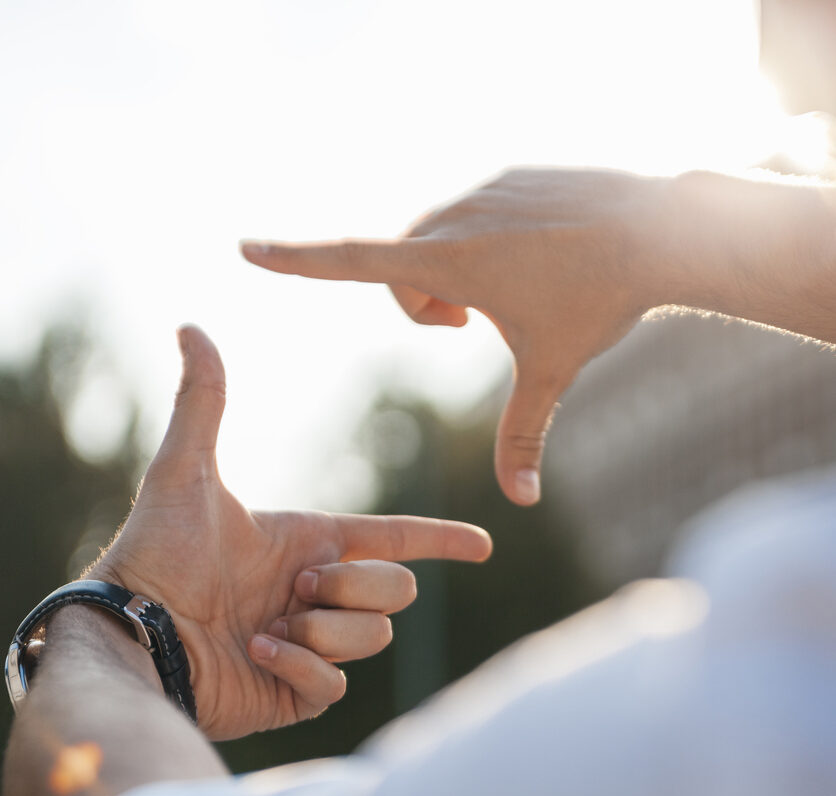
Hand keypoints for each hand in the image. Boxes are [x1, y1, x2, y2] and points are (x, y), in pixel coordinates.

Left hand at [88, 326, 491, 740]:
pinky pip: (337, 684)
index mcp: (311, 543)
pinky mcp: (298, 692)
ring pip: (375, 637)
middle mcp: (318, 591)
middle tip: (291, 588)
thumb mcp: (184, 471)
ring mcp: (312, 643)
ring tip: (268, 625)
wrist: (130, 633)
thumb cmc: (157, 551)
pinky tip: (256, 653)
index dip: (441, 538)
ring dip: (323, 627)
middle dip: (351, 586)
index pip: (394, 539)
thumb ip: (203, 400)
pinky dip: (300, 666)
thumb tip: (191, 326)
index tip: (483, 545)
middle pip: (397, 590)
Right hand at [240, 168, 668, 505]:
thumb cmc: (599, 300)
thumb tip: (521, 503)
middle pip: (401, 270)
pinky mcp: (505, 178)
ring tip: (501, 294)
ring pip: (434, 241)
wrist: (660, 229)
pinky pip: (468, 215)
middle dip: (424, 305)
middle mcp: (453, 218)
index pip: (353, 261)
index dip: (297, 260)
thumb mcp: (551, 370)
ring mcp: (480, 191)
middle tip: (469, 326)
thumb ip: (524, 435)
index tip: (248, 247)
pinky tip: (533, 257)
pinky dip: (482, 245)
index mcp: (450, 261)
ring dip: (453, 274)